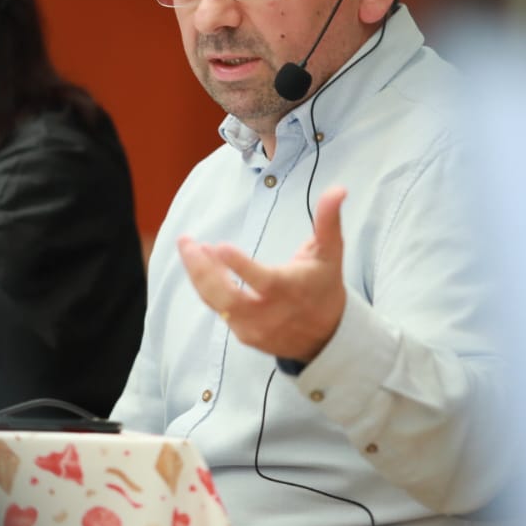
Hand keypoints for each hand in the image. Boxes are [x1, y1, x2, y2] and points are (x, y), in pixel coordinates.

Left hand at [178, 186, 349, 362]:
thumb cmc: (324, 286)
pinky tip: (200, 265)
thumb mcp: (330, 252)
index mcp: (289, 289)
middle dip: (202, 269)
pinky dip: (206, 287)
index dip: (239, 265)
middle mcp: (269, 313)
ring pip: (216, 302)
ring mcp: (254, 327)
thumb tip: (338, 189)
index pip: (261, 280)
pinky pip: (218, 310)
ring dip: (199, 275)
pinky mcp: (244, 334)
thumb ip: (328, 220)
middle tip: (187, 242)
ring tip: (189, 248)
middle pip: (226, 296)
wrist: (326, 336)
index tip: (219, 246)